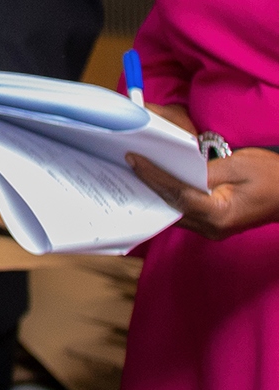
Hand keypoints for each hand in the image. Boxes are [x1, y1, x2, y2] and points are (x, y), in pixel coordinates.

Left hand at [129, 145, 278, 239]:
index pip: (177, 195)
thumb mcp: (238, 165)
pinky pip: (184, 212)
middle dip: (148, 186)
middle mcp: (213, 228)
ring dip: (157, 193)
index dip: (153, 177)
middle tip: (126, 164)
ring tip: (135, 171)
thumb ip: (204, 171)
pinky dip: (170, 197)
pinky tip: (157, 182)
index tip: (134, 160)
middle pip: (171, 207)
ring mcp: (213, 230)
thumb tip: (175, 170)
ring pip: (175, 212)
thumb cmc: (273, 176)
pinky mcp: (213, 225)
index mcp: (220, 214)